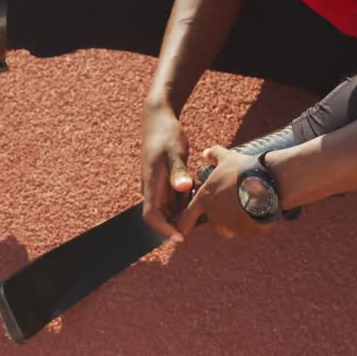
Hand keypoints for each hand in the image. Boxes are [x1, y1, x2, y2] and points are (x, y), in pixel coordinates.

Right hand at [141, 102, 193, 241]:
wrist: (158, 119)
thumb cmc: (166, 134)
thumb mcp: (175, 152)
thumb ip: (179, 171)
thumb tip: (183, 188)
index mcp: (150, 184)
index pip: (151, 216)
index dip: (165, 229)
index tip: (181, 236)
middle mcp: (151, 189)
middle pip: (162, 217)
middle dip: (180, 223)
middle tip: (203, 220)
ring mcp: (157, 186)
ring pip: (170, 209)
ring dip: (185, 211)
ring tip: (206, 205)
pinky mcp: (165, 182)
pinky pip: (175, 198)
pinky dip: (187, 200)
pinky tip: (201, 192)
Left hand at [176, 146, 275, 238]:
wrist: (266, 183)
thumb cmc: (243, 170)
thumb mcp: (227, 158)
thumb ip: (214, 155)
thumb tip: (206, 153)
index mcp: (205, 200)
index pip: (186, 217)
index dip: (183, 223)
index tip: (181, 228)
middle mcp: (215, 216)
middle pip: (216, 225)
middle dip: (222, 221)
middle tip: (233, 209)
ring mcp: (232, 225)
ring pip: (232, 229)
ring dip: (237, 223)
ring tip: (249, 207)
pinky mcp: (248, 231)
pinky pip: (249, 229)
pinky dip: (252, 223)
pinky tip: (260, 210)